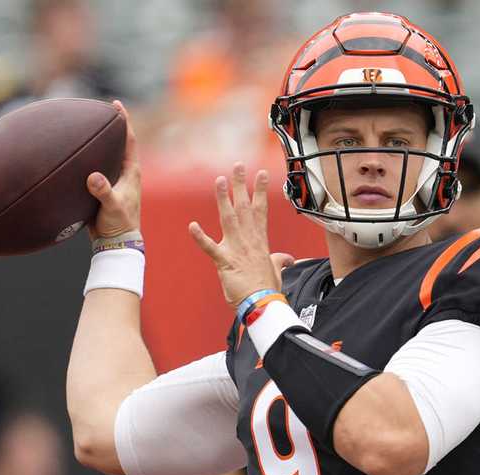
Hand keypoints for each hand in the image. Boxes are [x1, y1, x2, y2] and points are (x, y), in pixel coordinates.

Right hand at [86, 100, 140, 239]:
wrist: (115, 242)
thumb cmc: (118, 224)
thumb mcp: (111, 206)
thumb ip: (103, 191)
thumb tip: (92, 177)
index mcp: (131, 172)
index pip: (129, 140)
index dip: (124, 121)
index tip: (117, 105)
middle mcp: (124, 173)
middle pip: (119, 143)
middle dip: (111, 126)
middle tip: (100, 109)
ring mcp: (115, 181)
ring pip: (107, 156)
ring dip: (100, 142)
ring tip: (86, 127)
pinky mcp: (104, 190)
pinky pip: (96, 168)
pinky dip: (88, 159)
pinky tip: (75, 156)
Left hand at [189, 163, 293, 308]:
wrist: (262, 303)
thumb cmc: (268, 289)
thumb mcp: (276, 270)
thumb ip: (279, 260)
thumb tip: (287, 259)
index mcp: (259, 240)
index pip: (260, 210)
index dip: (260, 191)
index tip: (261, 174)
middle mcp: (248, 240)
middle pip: (244, 207)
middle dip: (241, 185)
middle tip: (238, 166)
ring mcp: (236, 249)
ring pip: (229, 218)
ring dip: (223, 199)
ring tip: (220, 180)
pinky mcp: (224, 261)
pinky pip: (210, 248)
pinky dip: (200, 237)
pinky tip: (191, 226)